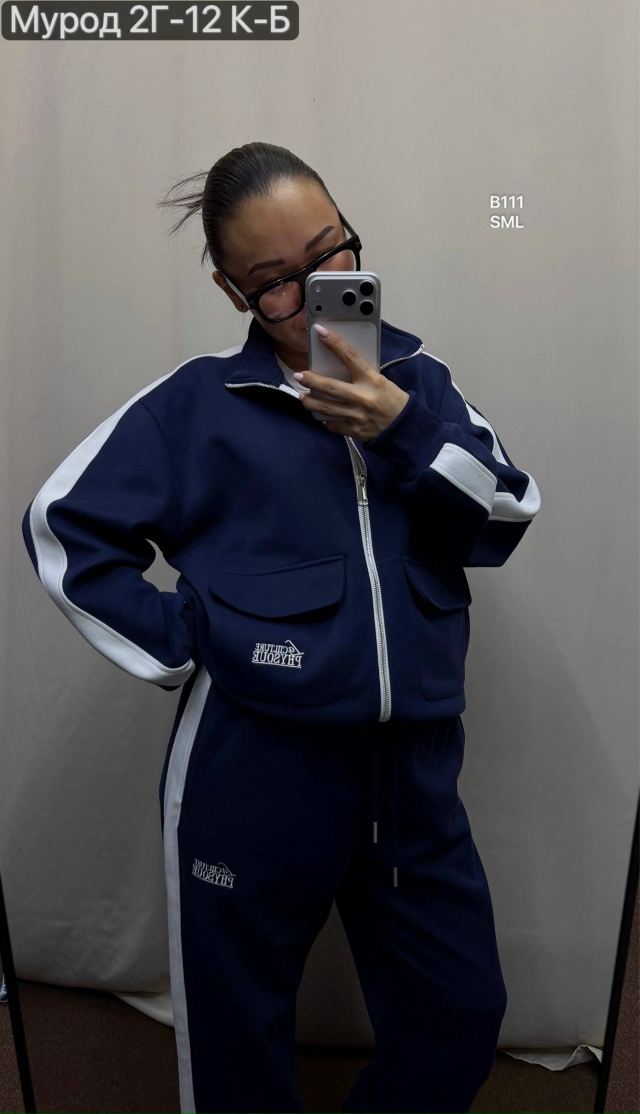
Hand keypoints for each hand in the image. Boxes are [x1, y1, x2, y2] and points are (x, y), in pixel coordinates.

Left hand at [294, 325, 409, 439]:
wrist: (404, 426)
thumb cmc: (393, 400)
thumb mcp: (381, 381)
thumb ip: (362, 375)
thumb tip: (340, 365)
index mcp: (372, 381)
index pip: (350, 357)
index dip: (334, 343)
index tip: (320, 332)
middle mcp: (363, 398)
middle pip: (330, 387)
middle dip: (311, 380)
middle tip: (299, 375)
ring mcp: (357, 416)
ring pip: (325, 408)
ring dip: (310, 402)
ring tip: (303, 397)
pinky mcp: (354, 431)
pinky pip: (333, 425)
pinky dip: (326, 419)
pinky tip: (323, 415)